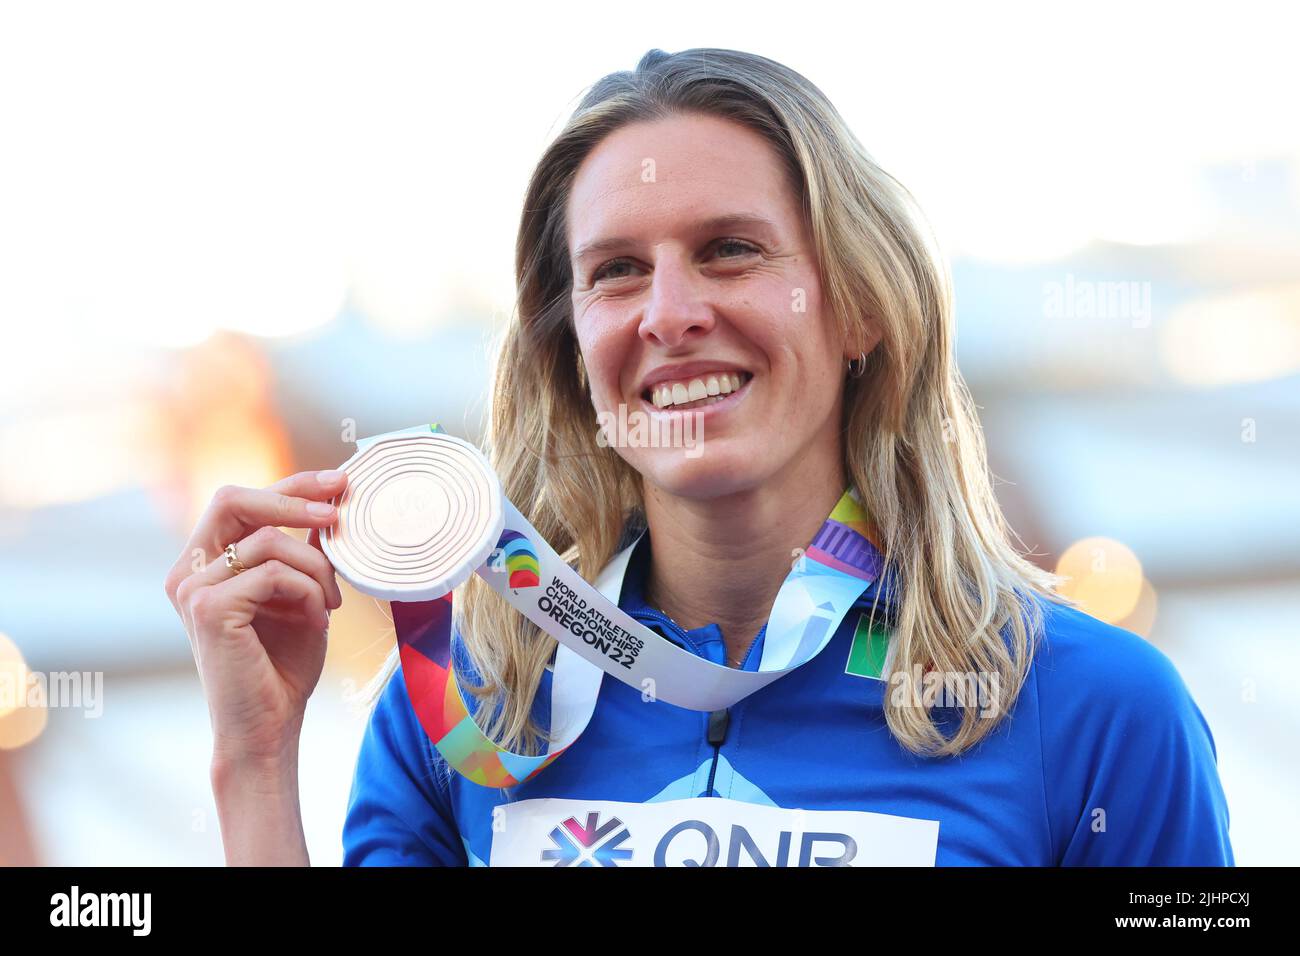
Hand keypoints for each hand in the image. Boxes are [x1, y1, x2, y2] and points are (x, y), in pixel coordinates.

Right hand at [163, 469, 347, 765]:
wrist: (269, 727)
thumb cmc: (284, 665)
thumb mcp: (301, 595)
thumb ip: (302, 552)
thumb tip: (327, 505)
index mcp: (204, 563)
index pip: (242, 500)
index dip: (291, 484)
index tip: (339, 482)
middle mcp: (187, 571)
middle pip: (233, 498)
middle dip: (293, 496)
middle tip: (339, 511)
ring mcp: (191, 588)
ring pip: (269, 541)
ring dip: (316, 567)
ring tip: (331, 602)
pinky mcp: (207, 608)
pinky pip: (274, 573)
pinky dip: (308, 591)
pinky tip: (317, 618)